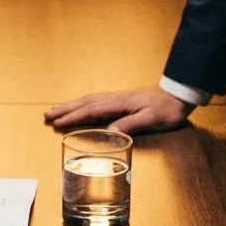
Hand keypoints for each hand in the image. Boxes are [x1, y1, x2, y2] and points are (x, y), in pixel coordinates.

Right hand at [44, 87, 192, 134]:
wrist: (179, 95)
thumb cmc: (167, 109)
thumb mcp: (152, 119)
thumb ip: (131, 124)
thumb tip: (110, 131)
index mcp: (120, 104)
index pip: (91, 110)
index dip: (74, 117)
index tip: (57, 123)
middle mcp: (115, 99)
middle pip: (85, 103)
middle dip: (65, 110)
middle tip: (47, 116)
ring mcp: (118, 98)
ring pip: (88, 100)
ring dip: (71, 106)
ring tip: (55, 111)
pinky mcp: (121, 100)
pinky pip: (96, 101)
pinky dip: (82, 104)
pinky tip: (78, 108)